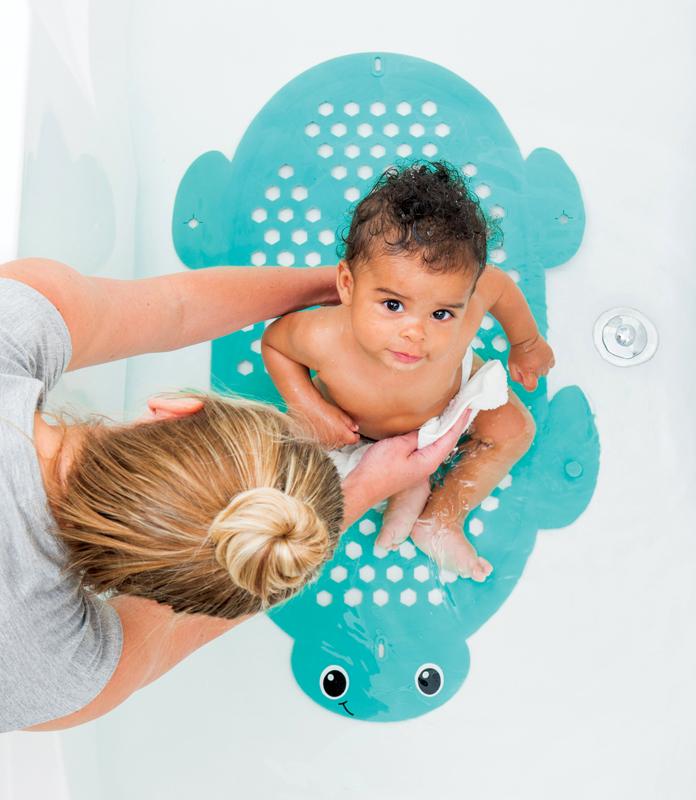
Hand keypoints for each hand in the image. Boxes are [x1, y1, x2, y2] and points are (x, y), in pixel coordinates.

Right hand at [291, 401, 359, 448]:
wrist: (307, 409)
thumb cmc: (321, 409)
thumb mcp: (340, 413)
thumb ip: (349, 422)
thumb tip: (355, 428)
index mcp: (342, 434)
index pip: (353, 440)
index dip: (355, 436)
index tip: (355, 433)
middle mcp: (333, 441)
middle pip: (344, 444)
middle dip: (346, 438)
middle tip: (345, 430)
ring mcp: (324, 442)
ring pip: (334, 445)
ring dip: (336, 440)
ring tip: (334, 429)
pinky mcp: (316, 442)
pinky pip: (325, 444)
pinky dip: (327, 440)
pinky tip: (325, 431)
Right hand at [341, 409, 472, 522]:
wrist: (362, 488)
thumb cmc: (379, 469)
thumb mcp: (398, 446)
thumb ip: (416, 436)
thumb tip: (427, 428)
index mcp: (430, 461)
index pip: (450, 437)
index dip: (459, 420)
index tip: (468, 405)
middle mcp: (428, 465)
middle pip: (447, 441)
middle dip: (455, 423)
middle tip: (463, 405)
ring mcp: (419, 467)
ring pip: (437, 444)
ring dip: (444, 429)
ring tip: (451, 413)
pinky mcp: (410, 466)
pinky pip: (427, 447)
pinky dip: (432, 435)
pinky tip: (430, 428)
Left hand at [508, 333, 554, 390]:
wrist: (525, 337)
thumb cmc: (517, 352)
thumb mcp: (511, 366)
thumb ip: (516, 378)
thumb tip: (523, 383)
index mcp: (528, 372)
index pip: (531, 387)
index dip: (528, 385)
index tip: (526, 379)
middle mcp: (538, 368)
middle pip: (537, 378)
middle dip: (532, 374)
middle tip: (527, 364)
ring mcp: (546, 362)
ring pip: (544, 372)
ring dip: (539, 369)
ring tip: (533, 360)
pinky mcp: (551, 356)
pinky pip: (550, 365)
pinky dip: (545, 363)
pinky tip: (539, 358)